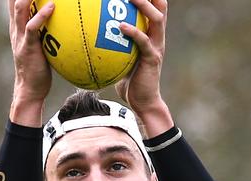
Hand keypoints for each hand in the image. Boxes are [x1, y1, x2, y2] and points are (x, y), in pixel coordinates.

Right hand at [8, 0, 54, 124]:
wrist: (30, 89)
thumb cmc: (41, 69)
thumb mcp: (44, 46)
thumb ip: (50, 31)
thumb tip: (68, 24)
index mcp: (19, 25)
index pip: (18, 1)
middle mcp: (16, 27)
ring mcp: (20, 36)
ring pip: (21, 8)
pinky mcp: (27, 47)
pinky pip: (33, 28)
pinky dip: (42, 15)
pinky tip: (52, 6)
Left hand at [115, 0, 172, 135]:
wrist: (143, 102)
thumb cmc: (130, 83)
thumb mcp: (121, 60)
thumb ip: (114, 46)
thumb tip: (91, 38)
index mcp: (151, 35)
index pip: (154, 9)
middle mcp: (157, 37)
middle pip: (160, 7)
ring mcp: (157, 46)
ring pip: (156, 19)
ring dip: (143, 6)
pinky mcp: (153, 58)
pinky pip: (143, 42)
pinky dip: (133, 32)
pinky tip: (120, 26)